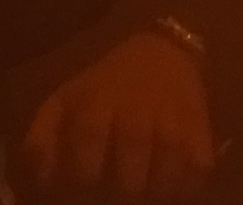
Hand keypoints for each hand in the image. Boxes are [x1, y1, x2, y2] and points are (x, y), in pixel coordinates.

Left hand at [17, 27, 217, 203]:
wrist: (163, 53)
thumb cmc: (105, 86)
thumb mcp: (64, 101)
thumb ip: (41, 141)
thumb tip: (42, 181)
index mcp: (96, 107)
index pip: (84, 164)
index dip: (80, 187)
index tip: (83, 192)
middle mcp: (137, 115)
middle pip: (127, 181)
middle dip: (117, 198)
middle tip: (113, 197)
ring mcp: (173, 124)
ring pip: (164, 182)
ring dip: (151, 197)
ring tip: (141, 195)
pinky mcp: (201, 131)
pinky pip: (197, 174)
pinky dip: (183, 189)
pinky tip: (168, 188)